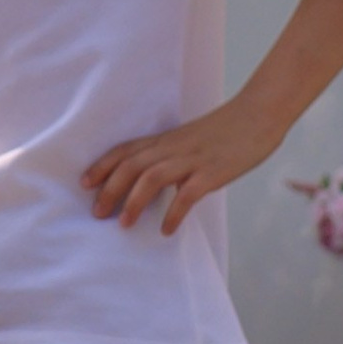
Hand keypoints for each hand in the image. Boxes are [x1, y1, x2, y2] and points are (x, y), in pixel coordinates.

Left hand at [83, 101, 275, 236]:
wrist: (259, 113)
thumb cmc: (225, 130)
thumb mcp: (190, 139)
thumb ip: (171, 155)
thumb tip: (156, 184)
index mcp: (166, 139)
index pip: (126, 150)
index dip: (102, 165)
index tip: (83, 183)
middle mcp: (173, 147)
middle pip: (131, 166)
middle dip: (109, 189)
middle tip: (96, 213)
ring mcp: (193, 159)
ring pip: (151, 177)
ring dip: (133, 202)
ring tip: (123, 224)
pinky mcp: (213, 171)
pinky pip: (188, 194)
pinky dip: (173, 213)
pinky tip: (166, 229)